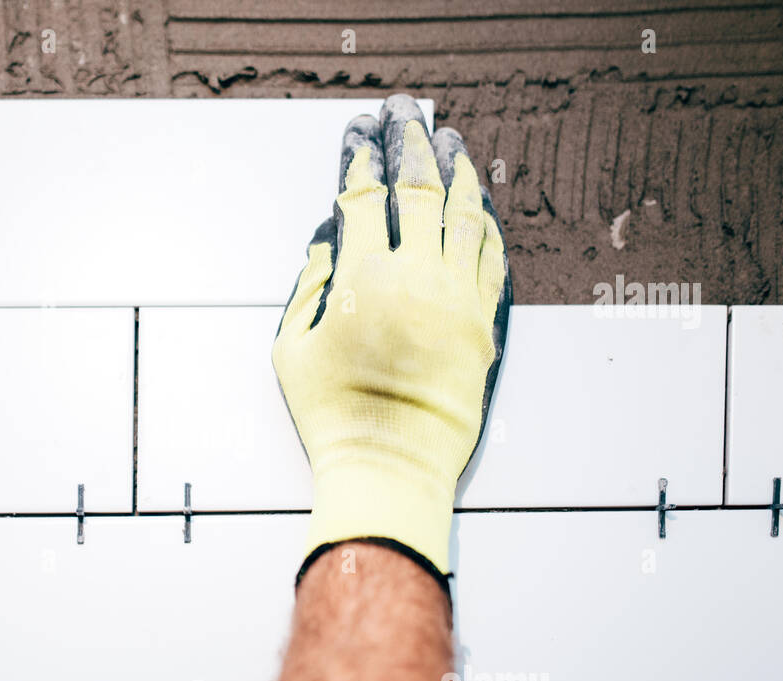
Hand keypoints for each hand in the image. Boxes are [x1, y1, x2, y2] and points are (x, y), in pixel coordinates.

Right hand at [273, 94, 510, 581]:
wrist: (392, 466)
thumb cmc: (335, 416)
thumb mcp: (291, 349)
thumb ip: (309, 286)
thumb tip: (327, 242)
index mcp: (363, 279)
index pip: (363, 196)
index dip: (361, 157)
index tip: (359, 133)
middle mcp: (416, 277)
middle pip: (419, 188)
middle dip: (411, 141)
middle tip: (406, 113)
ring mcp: (457, 298)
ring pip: (464, 215)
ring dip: (457, 171)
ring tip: (452, 142)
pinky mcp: (483, 324)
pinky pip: (491, 258)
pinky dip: (486, 224)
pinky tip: (481, 206)